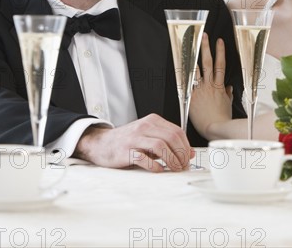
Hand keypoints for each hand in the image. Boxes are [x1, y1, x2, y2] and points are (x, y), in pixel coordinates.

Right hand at [74, 114, 193, 171]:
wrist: (101, 143)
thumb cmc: (127, 142)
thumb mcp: (149, 138)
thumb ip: (168, 143)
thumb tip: (190, 153)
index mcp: (152, 121)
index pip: (177, 131)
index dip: (186, 146)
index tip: (189, 158)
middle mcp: (144, 126)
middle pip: (171, 138)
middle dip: (181, 154)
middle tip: (184, 166)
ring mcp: (134, 138)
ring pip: (160, 146)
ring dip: (172, 160)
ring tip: (175, 169)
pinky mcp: (125, 151)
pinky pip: (144, 158)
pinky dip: (155, 166)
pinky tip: (160, 171)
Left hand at [189, 33, 232, 138]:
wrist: (214, 127)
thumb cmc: (222, 119)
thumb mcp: (228, 104)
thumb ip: (228, 94)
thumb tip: (229, 89)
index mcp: (219, 86)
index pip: (221, 65)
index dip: (220, 52)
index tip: (219, 42)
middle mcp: (209, 85)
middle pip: (208, 62)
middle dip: (207, 48)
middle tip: (205, 36)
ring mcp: (200, 90)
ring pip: (197, 70)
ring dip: (193, 57)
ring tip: (190, 46)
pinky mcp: (191, 97)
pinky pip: (186, 84)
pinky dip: (183, 75)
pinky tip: (179, 67)